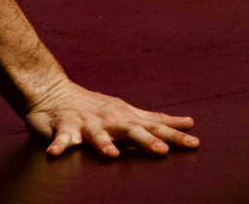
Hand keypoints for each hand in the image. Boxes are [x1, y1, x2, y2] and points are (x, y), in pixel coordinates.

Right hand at [25, 77, 198, 157]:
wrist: (56, 93)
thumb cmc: (97, 108)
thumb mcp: (130, 113)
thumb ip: (157, 121)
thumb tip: (189, 123)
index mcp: (127, 119)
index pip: (156, 127)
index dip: (175, 136)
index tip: (195, 143)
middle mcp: (111, 120)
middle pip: (132, 131)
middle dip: (147, 141)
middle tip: (163, 151)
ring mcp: (87, 124)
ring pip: (96, 135)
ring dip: (104, 144)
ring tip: (112, 155)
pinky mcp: (64, 128)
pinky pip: (61, 138)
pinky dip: (58, 145)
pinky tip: (54, 153)